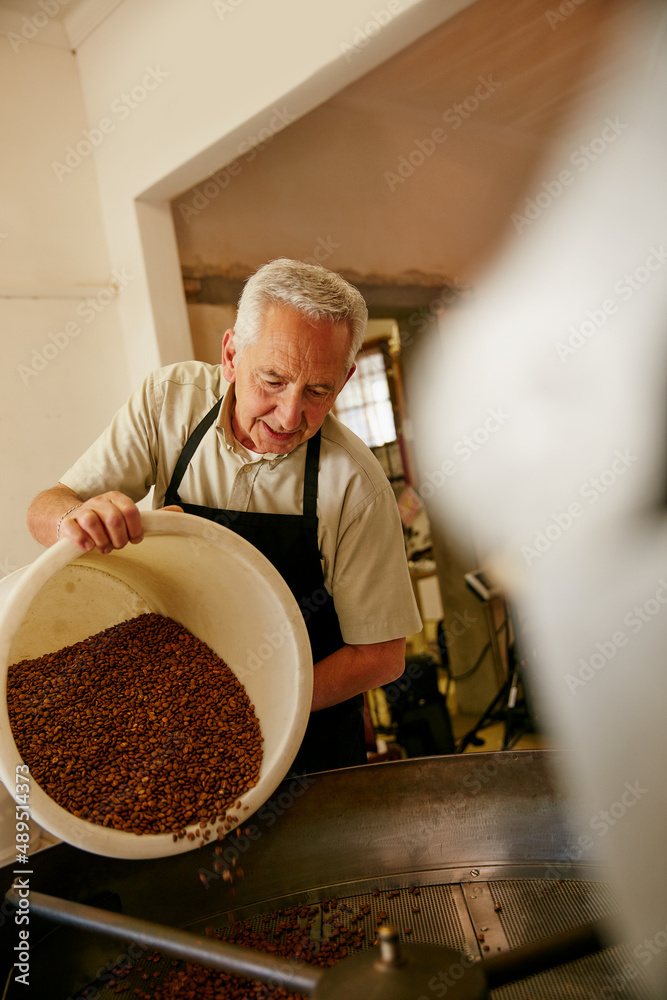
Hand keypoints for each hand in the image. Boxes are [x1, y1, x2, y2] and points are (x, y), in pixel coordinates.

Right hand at [59, 492, 182, 553]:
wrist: (68, 520)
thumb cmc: (103, 523)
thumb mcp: (127, 518)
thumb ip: (152, 517)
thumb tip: (180, 512)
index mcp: (116, 499)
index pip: (131, 510)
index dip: (135, 529)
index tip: (135, 539)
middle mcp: (98, 502)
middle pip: (113, 518)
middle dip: (119, 538)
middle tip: (118, 546)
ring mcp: (81, 511)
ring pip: (92, 521)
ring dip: (102, 541)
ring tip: (104, 548)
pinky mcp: (66, 523)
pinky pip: (72, 528)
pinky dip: (81, 539)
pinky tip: (88, 547)